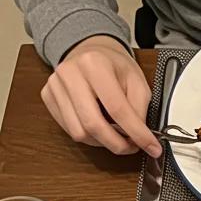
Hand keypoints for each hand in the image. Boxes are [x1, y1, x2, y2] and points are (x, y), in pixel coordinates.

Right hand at [41, 35, 160, 156]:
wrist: (89, 51)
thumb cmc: (114, 66)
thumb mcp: (138, 81)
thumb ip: (140, 109)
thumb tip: (141, 137)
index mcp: (95, 64)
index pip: (117, 109)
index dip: (137, 134)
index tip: (152, 148)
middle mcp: (70, 73)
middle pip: (93, 124)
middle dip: (117, 144)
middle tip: (132, 147)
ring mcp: (55, 85)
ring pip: (79, 132)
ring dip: (102, 142)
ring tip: (117, 136)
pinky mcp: (48, 96)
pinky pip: (69, 129)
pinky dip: (89, 137)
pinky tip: (100, 127)